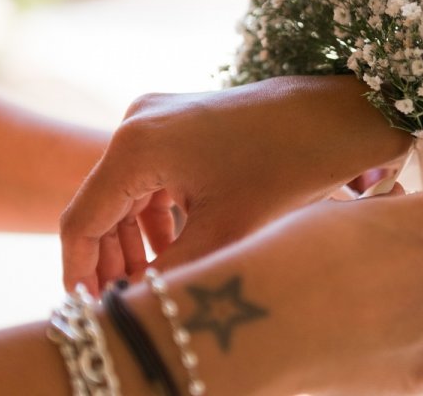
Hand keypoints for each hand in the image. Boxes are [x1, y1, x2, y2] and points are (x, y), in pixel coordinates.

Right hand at [59, 75, 411, 293]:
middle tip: (128, 300)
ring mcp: (160, 115)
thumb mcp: (227, 229)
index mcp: (138, 145)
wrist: (341, 113)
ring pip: (128, 190)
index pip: (84, 220)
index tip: (90, 308)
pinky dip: (157, 210)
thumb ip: (171, 272)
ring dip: (136, 237)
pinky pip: (153, 172)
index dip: (81, 273)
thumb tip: (134, 304)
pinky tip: (175, 243)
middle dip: (112, 258)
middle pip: (103, 204)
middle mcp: (139, 121)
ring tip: (154, 278)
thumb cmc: (289, 163)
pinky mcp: (183, 119)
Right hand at [155, 186, 422, 395]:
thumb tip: (402, 219)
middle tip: (378, 279)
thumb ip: (394, 215)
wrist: (261, 316)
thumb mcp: (349, 209)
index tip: (411, 234)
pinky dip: (415, 358)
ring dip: (422, 315)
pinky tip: (374, 348)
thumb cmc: (293, 251)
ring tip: (366, 316)